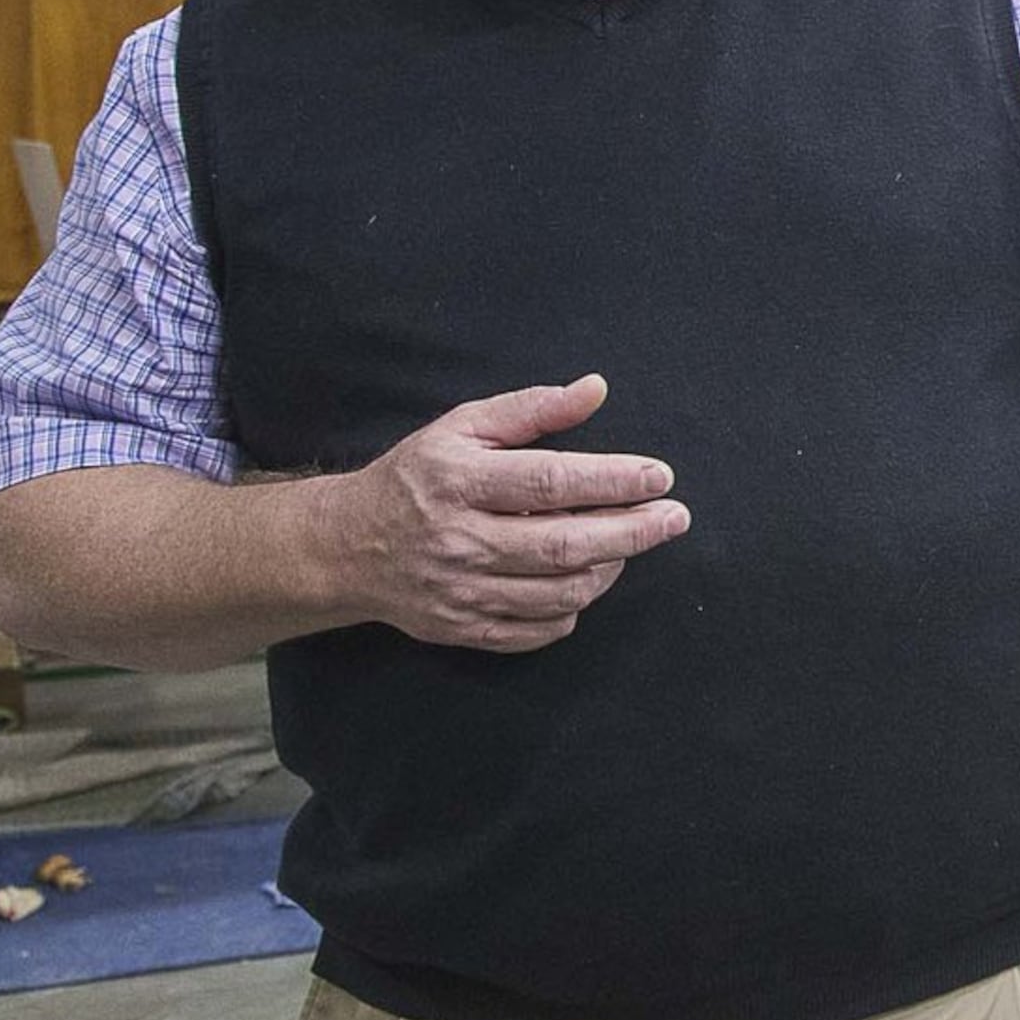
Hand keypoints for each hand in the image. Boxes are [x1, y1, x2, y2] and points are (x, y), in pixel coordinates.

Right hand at [312, 375, 687, 652]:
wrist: (344, 547)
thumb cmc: (416, 477)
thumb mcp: (462, 427)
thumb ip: (532, 409)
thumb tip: (596, 389)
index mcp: (459, 481)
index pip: (549, 483)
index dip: (612, 480)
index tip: (659, 475)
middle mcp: (459, 539)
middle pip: (563, 544)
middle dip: (632, 532)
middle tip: (674, 517)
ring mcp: (460, 591)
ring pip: (558, 592)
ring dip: (609, 568)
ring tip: (631, 543)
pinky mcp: (461, 628)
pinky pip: (536, 630)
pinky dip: (573, 609)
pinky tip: (586, 579)